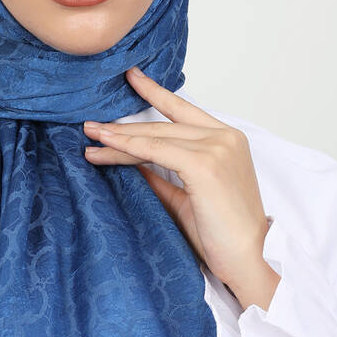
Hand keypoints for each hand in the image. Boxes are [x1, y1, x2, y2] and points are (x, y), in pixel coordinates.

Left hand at [83, 67, 275, 298]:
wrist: (246, 259)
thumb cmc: (221, 233)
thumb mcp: (186, 195)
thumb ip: (162, 173)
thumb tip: (132, 160)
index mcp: (227, 139)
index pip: (183, 110)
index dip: (155, 92)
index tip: (131, 77)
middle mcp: (225, 137)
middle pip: (162, 126)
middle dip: (123, 127)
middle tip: (90, 126)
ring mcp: (218, 147)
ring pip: (156, 137)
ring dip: (119, 138)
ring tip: (90, 137)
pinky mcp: (206, 164)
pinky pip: (156, 150)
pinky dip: (128, 147)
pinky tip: (106, 146)